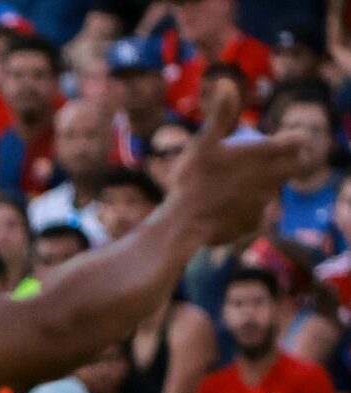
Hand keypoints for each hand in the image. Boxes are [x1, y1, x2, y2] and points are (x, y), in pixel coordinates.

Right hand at [165, 90, 301, 247]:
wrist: (182, 224)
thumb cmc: (192, 179)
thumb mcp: (203, 142)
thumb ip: (220, 113)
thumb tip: (226, 82)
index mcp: (264, 155)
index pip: (297, 141)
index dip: (294, 138)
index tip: (285, 138)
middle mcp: (271, 179)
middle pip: (296, 166)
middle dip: (291, 160)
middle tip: (273, 160)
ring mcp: (264, 203)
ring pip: (275, 190)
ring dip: (266, 185)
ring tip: (244, 184)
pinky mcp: (253, 224)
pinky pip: (258, 213)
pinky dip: (249, 209)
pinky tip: (232, 208)